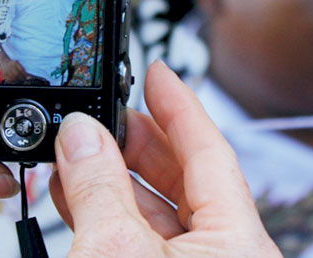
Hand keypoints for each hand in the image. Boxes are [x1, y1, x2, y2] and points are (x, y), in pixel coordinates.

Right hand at [0, 51, 28, 83]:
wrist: (3, 62)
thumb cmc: (12, 64)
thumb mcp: (17, 63)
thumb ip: (22, 69)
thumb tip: (28, 76)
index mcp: (15, 63)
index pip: (21, 69)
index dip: (25, 74)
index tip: (29, 78)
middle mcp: (10, 66)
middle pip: (17, 74)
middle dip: (22, 79)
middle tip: (25, 81)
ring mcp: (7, 70)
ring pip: (13, 78)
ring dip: (17, 81)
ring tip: (20, 82)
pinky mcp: (4, 74)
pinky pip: (9, 80)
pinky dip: (13, 82)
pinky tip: (15, 82)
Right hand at [48, 61, 282, 257]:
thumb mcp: (114, 248)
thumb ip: (97, 186)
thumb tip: (81, 134)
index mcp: (239, 242)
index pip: (212, 151)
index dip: (180, 105)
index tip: (158, 73)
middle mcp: (224, 255)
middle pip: (183, 177)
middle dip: (137, 140)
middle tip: (104, 111)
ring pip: (154, 211)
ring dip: (110, 178)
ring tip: (76, 149)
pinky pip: (136, 239)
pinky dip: (103, 214)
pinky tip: (72, 194)